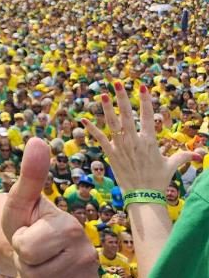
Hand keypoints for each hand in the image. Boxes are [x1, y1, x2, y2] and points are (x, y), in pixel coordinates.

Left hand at [1, 138, 98, 276]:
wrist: (36, 250)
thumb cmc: (26, 222)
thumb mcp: (20, 200)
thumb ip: (30, 174)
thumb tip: (37, 140)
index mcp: (70, 227)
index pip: (24, 248)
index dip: (18, 240)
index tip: (28, 231)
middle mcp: (86, 254)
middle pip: (30, 269)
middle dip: (24, 259)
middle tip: (33, 248)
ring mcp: (88, 275)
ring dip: (31, 274)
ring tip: (40, 261)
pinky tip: (50, 274)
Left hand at [80, 83, 197, 191]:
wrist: (144, 196)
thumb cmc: (158, 180)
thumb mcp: (172, 166)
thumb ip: (182, 156)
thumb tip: (198, 154)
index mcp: (149, 141)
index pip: (147, 116)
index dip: (144, 101)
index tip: (142, 88)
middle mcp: (134, 141)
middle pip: (127, 115)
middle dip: (122, 98)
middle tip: (117, 83)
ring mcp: (121, 147)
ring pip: (112, 124)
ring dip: (106, 109)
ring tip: (102, 94)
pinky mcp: (111, 154)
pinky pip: (99, 138)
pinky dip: (91, 129)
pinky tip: (83, 118)